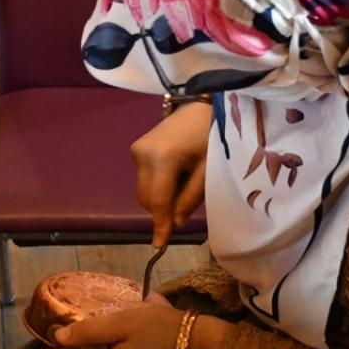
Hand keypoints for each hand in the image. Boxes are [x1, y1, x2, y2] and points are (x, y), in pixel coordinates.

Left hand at [53, 304, 234, 348]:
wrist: (204, 342)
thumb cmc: (161, 329)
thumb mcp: (122, 322)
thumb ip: (88, 331)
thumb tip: (57, 337)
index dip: (84, 343)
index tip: (96, 325)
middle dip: (104, 346)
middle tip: (119, 325)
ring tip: (132, 331)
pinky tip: (143, 342)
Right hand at [131, 101, 211, 246]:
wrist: (202, 103)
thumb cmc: (211, 134)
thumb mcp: (207, 170)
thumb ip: (190, 198)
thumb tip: (175, 224)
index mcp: (162, 159)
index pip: (157, 201)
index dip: (160, 225)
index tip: (160, 245)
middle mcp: (143, 155)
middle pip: (147, 199)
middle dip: (162, 210)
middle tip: (185, 209)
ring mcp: (137, 150)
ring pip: (144, 190)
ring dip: (161, 197)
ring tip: (185, 183)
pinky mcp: (137, 148)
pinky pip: (145, 178)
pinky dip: (159, 184)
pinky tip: (176, 174)